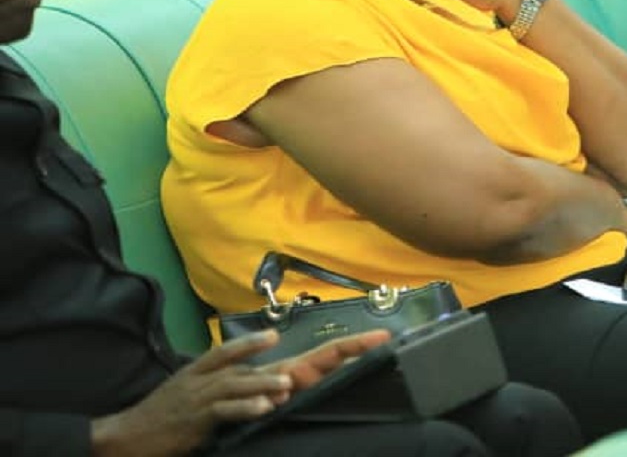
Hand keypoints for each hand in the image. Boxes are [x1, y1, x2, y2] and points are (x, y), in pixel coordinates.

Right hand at [88, 329, 388, 456]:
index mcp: (223, 366)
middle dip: (317, 354)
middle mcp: (220, 374)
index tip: (341, 336)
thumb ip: (238, 385)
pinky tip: (265, 407)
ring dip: (270, 381)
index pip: (266, 347)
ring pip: (245, 381)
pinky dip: (245, 407)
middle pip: (271, 359)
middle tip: (352, 348)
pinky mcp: (199, 416)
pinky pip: (227, 409)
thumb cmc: (172, 414)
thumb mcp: (206, 392)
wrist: (131, 433)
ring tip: (292, 383)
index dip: (307, 339)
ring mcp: (209, 393)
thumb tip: (275, 383)